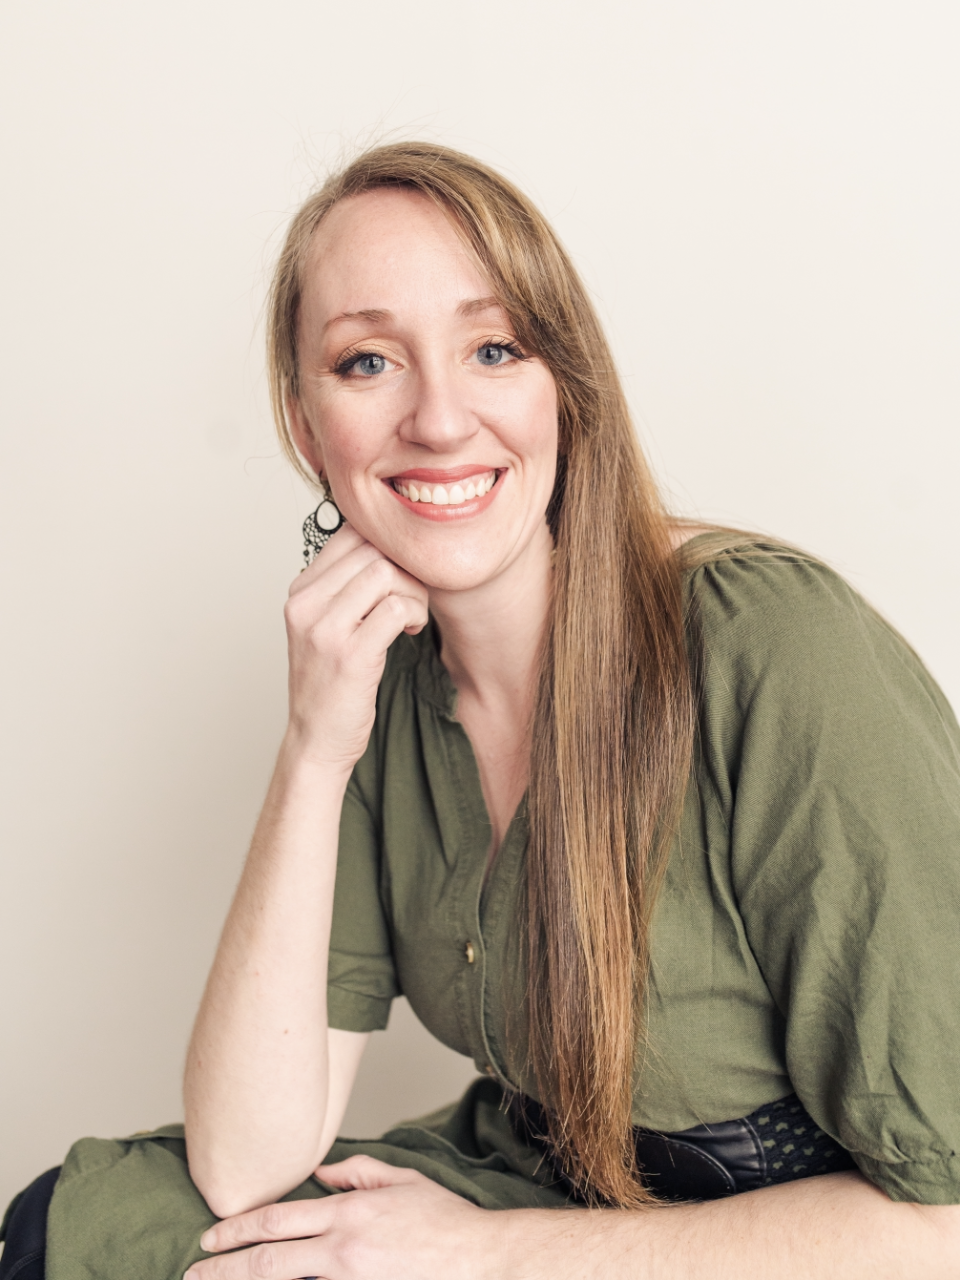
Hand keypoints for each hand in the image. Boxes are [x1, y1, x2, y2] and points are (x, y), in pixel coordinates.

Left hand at [185, 1155, 494, 1279]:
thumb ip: (357, 1173)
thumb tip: (320, 1174)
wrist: (482, 1262)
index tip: (210, 1237)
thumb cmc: (445, 1222)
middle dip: (225, 1269)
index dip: (238, 1228)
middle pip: (269, 1260)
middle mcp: (344, 1250)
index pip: (279, 1218)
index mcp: (350, 1212)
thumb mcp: (402, 1181)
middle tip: (193, 1274)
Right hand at [283, 526, 428, 771]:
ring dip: (412, 593)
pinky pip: (395, 608)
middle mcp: (305, 604)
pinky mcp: (350, 654)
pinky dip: (414, 614)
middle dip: (405, 569)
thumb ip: (347, 588)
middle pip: (371, 549)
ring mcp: (324, 629)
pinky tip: (409, 631)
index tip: (401, 575)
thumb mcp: (326, 626)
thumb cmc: (330, 684)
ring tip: (410, 617)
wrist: (316, 740)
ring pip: (385, 573)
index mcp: (300, 592)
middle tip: (412, 598)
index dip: (389, 546)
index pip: (350, 534)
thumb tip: (391, 549)